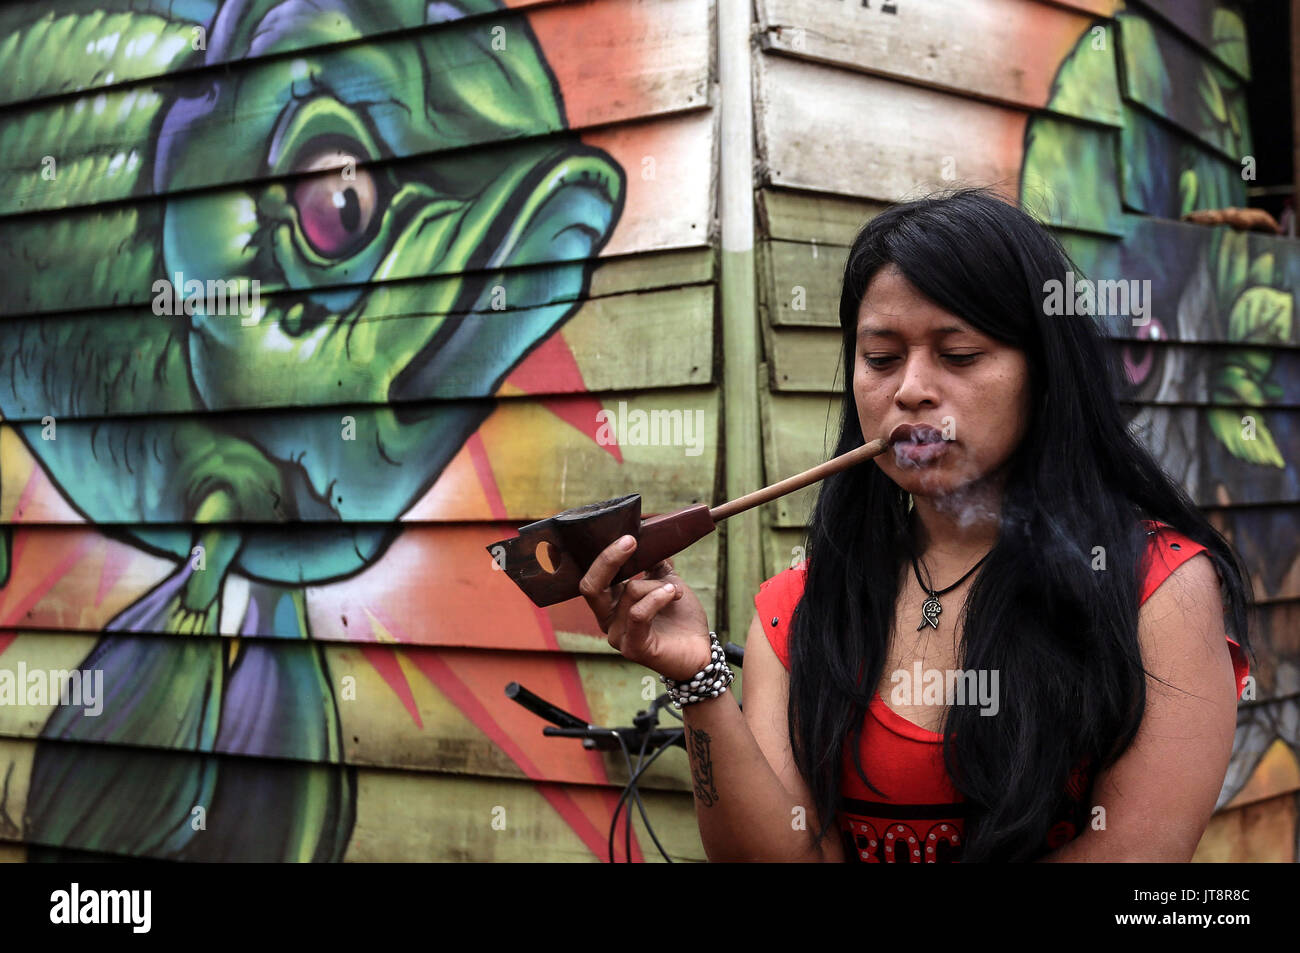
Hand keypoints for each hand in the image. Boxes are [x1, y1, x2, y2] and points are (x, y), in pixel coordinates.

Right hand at [578, 534, 712, 681]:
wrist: (699, 651)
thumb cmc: (680, 617)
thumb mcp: (666, 581)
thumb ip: (653, 563)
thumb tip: (648, 535)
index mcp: (609, 602)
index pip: (589, 576)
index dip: (589, 555)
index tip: (607, 531)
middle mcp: (607, 619)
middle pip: (590, 585)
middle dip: (608, 559)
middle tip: (630, 541)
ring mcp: (618, 634)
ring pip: (628, 593)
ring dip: (657, 585)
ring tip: (676, 588)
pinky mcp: (632, 647)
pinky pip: (638, 614)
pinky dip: (657, 598)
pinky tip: (673, 594)